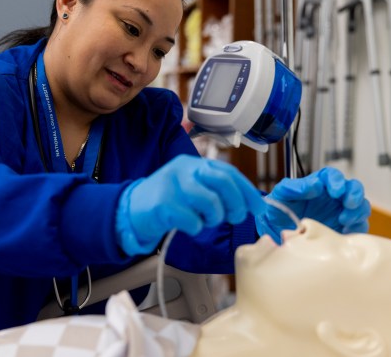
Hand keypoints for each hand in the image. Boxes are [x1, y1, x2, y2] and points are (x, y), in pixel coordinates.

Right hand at [116, 154, 265, 255]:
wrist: (131, 209)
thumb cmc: (169, 201)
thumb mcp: (193, 187)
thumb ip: (217, 190)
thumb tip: (251, 203)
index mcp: (195, 163)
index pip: (229, 172)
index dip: (247, 191)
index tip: (258, 208)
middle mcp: (184, 169)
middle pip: (223, 182)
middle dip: (236, 204)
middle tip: (234, 217)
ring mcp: (172, 185)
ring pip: (210, 202)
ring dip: (214, 218)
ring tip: (206, 221)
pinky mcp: (162, 204)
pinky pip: (192, 220)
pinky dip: (196, 227)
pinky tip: (188, 225)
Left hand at [255, 167, 369, 243]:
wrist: (278, 231)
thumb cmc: (279, 208)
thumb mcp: (280, 195)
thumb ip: (293, 187)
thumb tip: (314, 185)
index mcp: (319, 184)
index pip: (333, 176)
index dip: (337, 181)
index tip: (335, 191)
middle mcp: (333, 197)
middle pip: (354, 188)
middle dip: (354, 194)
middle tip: (348, 204)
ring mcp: (341, 212)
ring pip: (361, 207)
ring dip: (357, 212)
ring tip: (343, 220)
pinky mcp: (344, 228)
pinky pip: (359, 226)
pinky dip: (357, 228)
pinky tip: (345, 232)